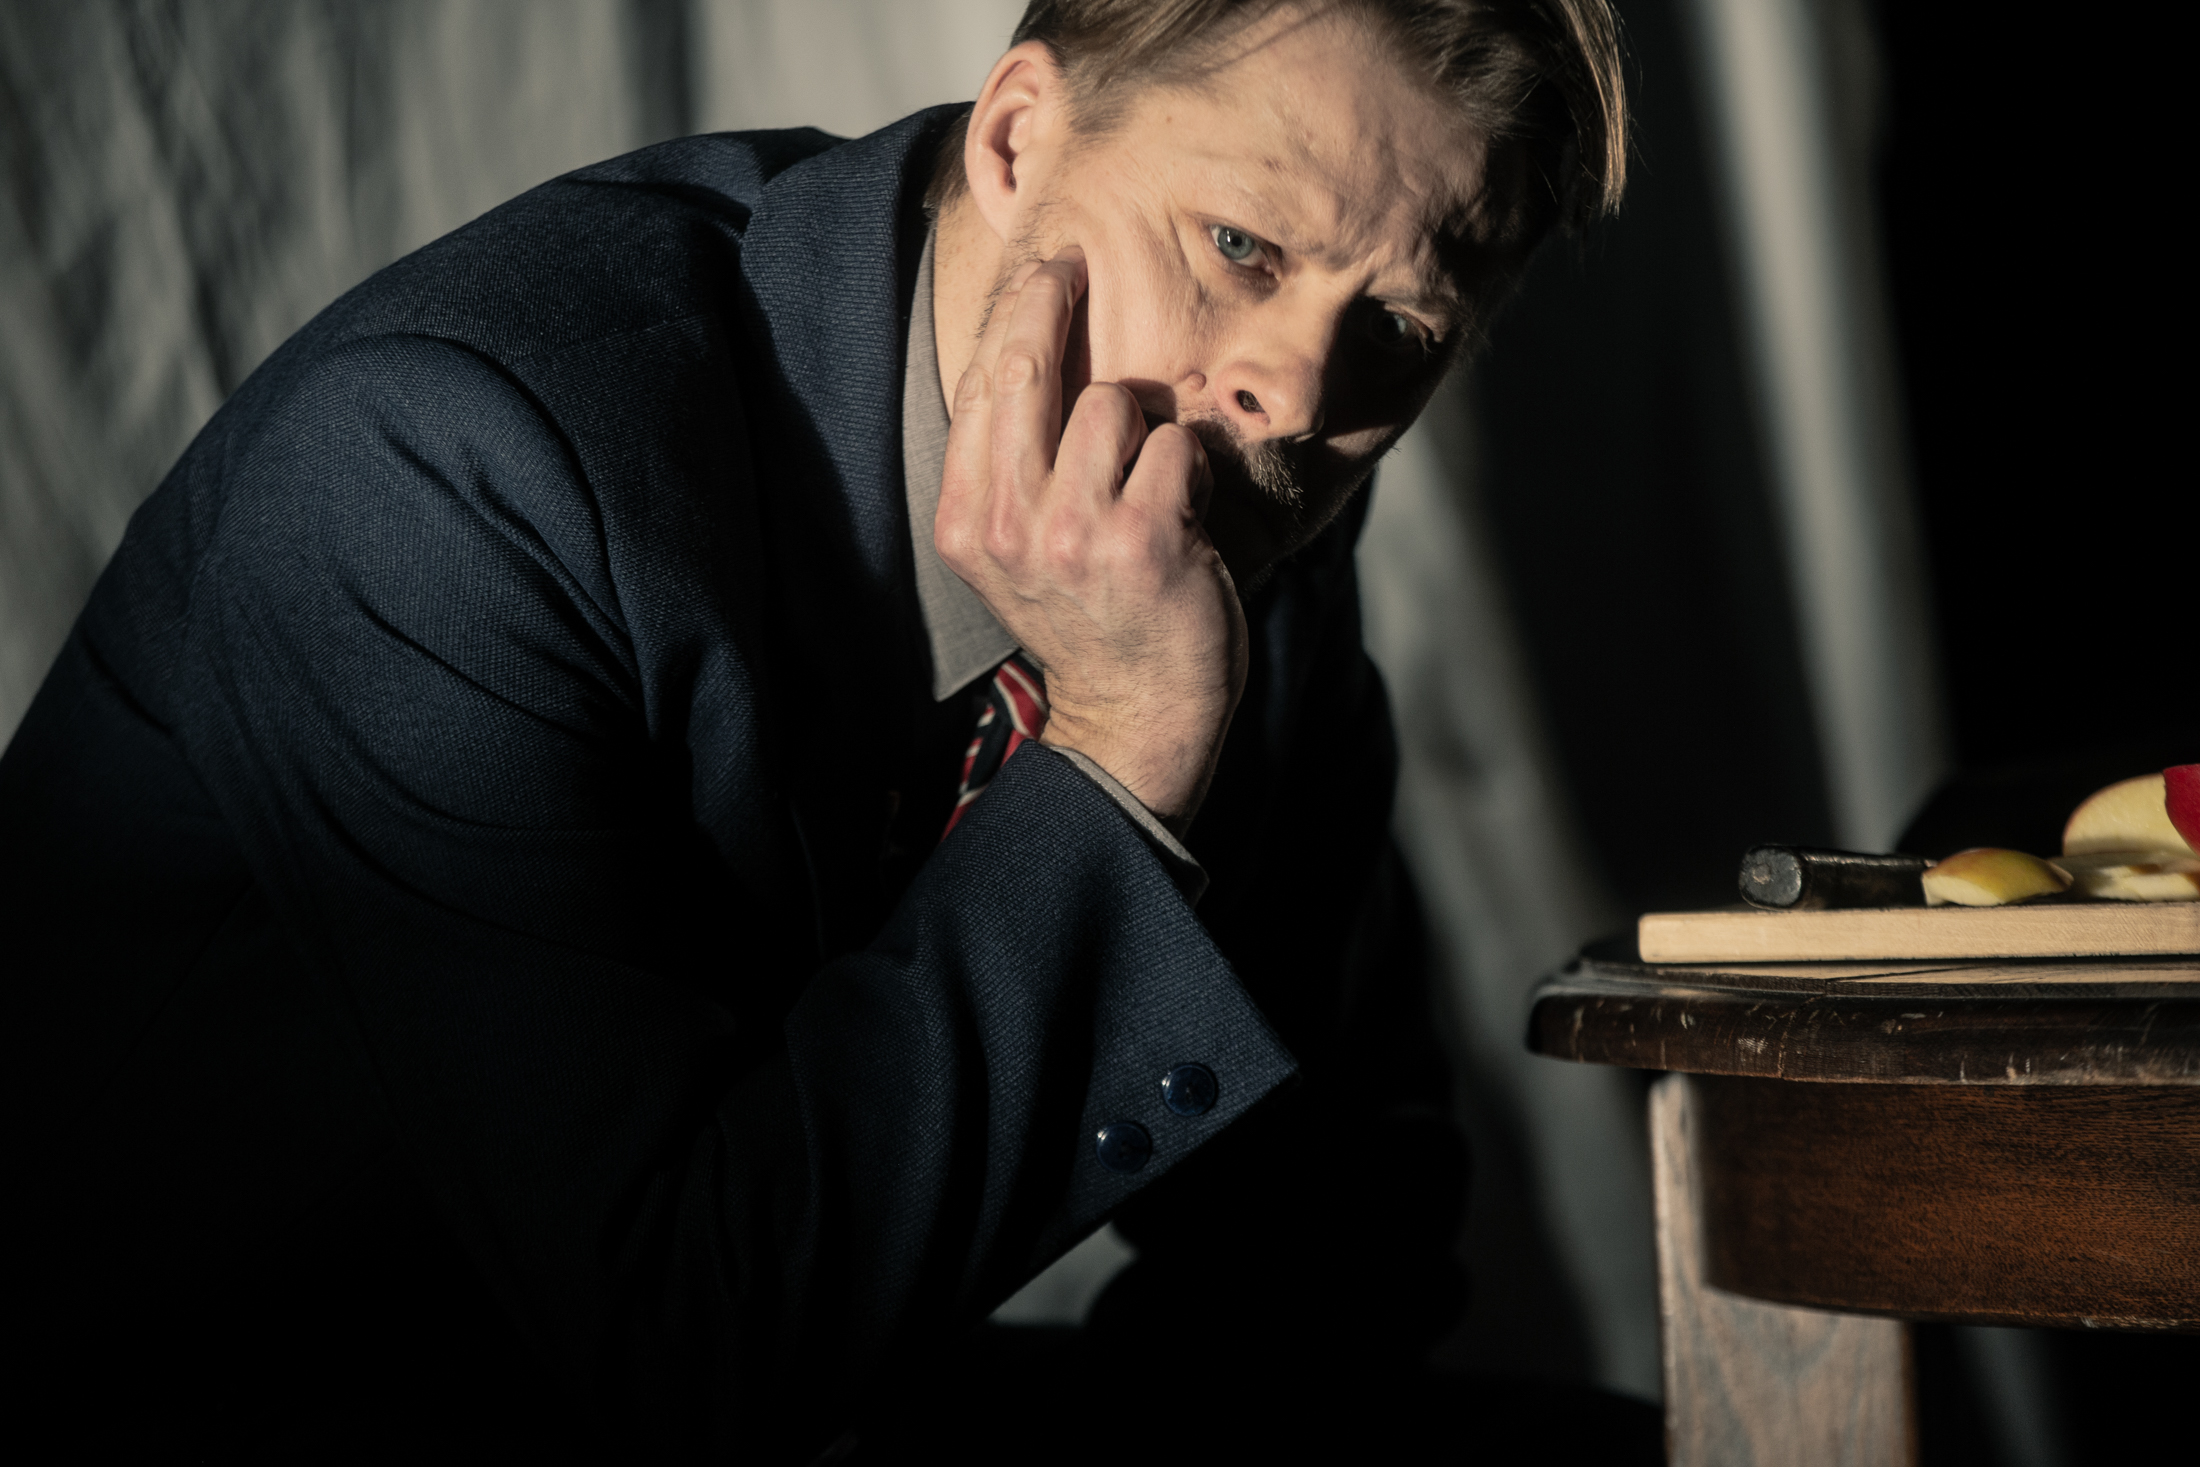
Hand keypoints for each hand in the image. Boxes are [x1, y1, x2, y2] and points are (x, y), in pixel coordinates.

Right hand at [934, 250, 1247, 825]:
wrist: (1135, 719)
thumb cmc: (1090, 621)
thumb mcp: (1016, 553)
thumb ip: (1009, 470)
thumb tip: (1026, 348)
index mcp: (966, 522)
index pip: (981, 386)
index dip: (1015, 313)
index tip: (1047, 269)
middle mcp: (1009, 524)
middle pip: (1026, 366)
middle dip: (1055, 295)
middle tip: (1081, 263)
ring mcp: (1073, 532)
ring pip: (1113, 401)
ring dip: (1146, 423)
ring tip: (1152, 478)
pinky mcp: (1144, 539)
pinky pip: (1173, 444)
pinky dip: (1189, 463)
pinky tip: (1186, 509)